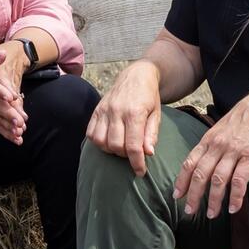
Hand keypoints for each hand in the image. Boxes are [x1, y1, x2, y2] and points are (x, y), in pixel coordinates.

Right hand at [86, 60, 162, 174]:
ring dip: (111, 150)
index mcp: (135, 112)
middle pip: (116, 146)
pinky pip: (91, 134)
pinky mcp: (96, 110)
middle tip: (133, 153)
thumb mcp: (157, 114)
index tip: (140, 172)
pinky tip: (109, 140)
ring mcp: (104, 110)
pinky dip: (99, 142)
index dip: (137, 163)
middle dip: (125, 156)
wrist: (136, 75)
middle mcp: (117, 111)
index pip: (133, 146)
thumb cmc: (149, 97)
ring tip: (121, 146)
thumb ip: (151, 134)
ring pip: (101, 142)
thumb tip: (148, 153)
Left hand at [172, 87, 248, 217]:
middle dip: (193, 195)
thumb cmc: (245, 119)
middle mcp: (217, 146)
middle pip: (200, 174)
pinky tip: (234, 208)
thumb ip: (211, 145)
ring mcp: (233, 151)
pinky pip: (240, 180)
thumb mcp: (221, 129)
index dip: (182, 181)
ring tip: (211, 214)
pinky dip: (236, 196)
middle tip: (190, 211)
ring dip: (214, 200)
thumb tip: (203, 162)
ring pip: (218, 180)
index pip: (189, 163)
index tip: (177, 195)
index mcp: (208, 140)